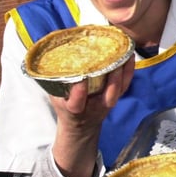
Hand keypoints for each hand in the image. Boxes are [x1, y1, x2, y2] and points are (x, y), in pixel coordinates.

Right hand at [49, 55, 134, 176]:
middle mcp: (95, 106)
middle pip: (108, 94)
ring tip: (125, 51)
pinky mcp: (116, 96)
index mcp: (75, 109)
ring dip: (124, 70)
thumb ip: (53, 81)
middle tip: (113, 58)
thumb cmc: (66, 106)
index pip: (77, 102)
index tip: (79, 78)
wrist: (82, 125)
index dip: (79, 91)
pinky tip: (130, 54)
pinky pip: (126, 83)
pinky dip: (129, 69)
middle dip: (113, 78)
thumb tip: (45, 56)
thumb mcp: (55, 97)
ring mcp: (108, 102)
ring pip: (120, 88)